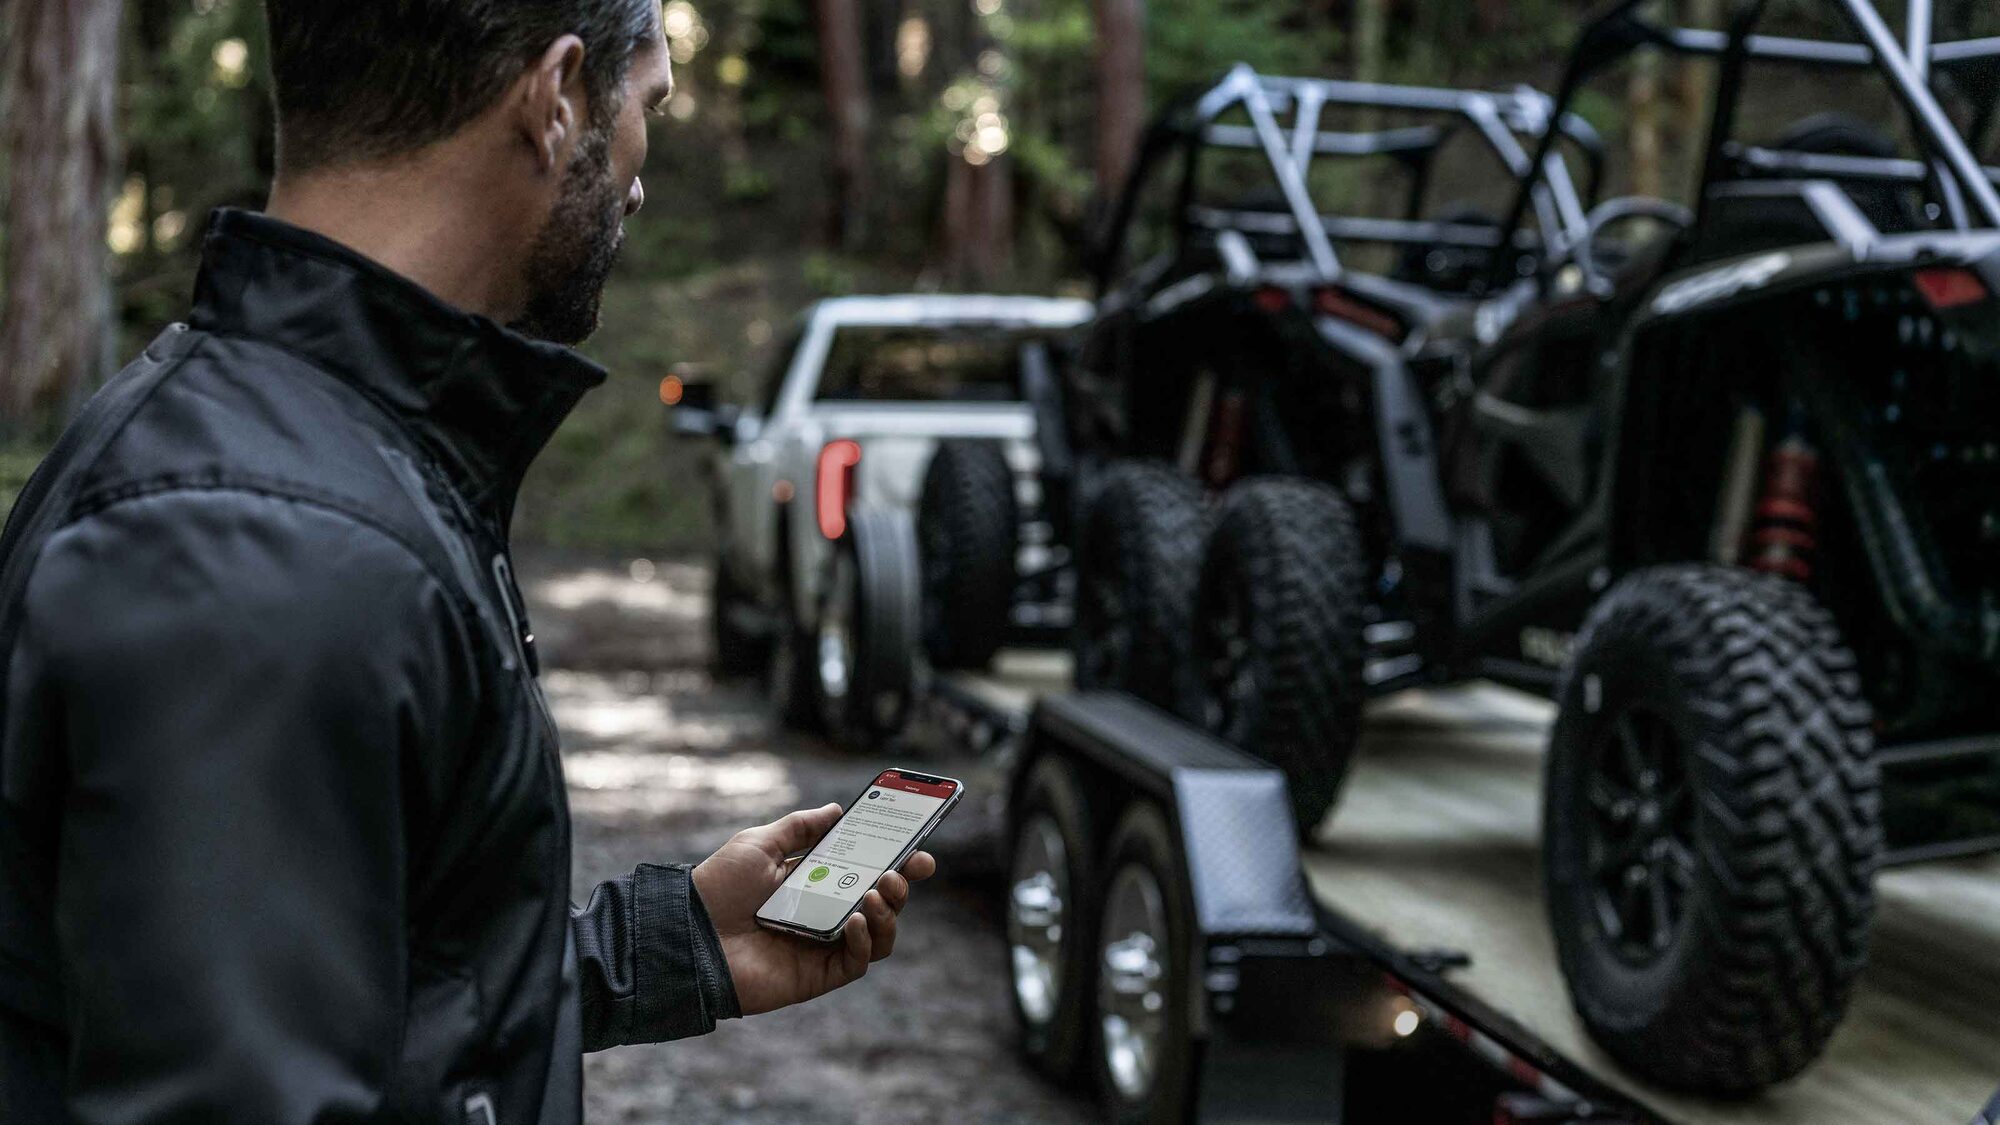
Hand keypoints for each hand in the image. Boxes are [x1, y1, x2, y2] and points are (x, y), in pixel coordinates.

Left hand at [692, 803, 937, 1015]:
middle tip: (901, 873)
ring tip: (875, 895)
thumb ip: (799, 828)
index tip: (917, 851)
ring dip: (888, 915)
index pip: (865, 874)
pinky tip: (854, 921)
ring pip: (878, 937)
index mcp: (815, 884)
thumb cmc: (718, 888)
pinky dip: (864, 942)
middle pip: (881, 905)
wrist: (688, 933)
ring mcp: (823, 947)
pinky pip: (857, 963)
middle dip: (901, 887)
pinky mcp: (817, 975)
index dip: (897, 864)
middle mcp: (825, 916)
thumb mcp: (758, 844)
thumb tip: (835, 810)